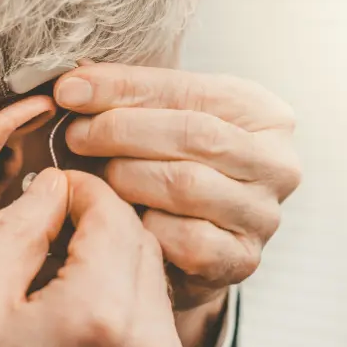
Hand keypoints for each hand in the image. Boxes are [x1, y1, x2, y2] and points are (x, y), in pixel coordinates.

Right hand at [0, 169, 187, 346]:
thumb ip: (16, 231)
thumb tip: (52, 186)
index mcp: (97, 313)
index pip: (111, 212)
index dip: (80, 189)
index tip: (51, 191)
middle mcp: (148, 337)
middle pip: (138, 235)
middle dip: (97, 218)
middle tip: (50, 227)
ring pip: (151, 268)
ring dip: (112, 252)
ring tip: (60, 271)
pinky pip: (156, 306)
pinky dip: (124, 289)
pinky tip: (81, 306)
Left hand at [55, 64, 301, 312]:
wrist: (189, 241)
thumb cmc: (173, 165)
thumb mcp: (159, 118)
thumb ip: (125, 96)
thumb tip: (72, 86)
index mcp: (264, 114)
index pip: (189, 90)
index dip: (123, 88)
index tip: (70, 91)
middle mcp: (277, 164)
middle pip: (192, 135)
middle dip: (121, 131)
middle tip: (74, 136)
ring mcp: (263, 215)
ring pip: (186, 185)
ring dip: (127, 178)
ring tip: (96, 175)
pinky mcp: (242, 260)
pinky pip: (185, 239)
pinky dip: (147, 226)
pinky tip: (128, 217)